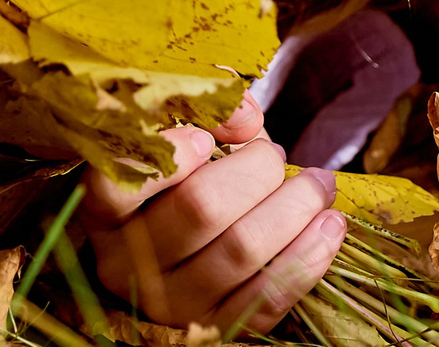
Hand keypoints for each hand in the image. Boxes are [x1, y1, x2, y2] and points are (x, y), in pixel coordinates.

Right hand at [79, 97, 346, 333]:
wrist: (184, 263)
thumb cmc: (182, 187)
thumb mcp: (182, 143)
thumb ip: (207, 113)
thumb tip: (247, 116)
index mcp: (107, 214)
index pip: (120, 183)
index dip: (172, 154)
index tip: (207, 139)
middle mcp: (126, 265)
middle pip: (201, 207)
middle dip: (258, 169)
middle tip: (276, 155)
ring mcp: (169, 305)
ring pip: (242, 249)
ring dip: (296, 206)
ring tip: (319, 184)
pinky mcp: (212, 332)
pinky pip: (268, 296)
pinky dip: (309, 256)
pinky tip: (330, 225)